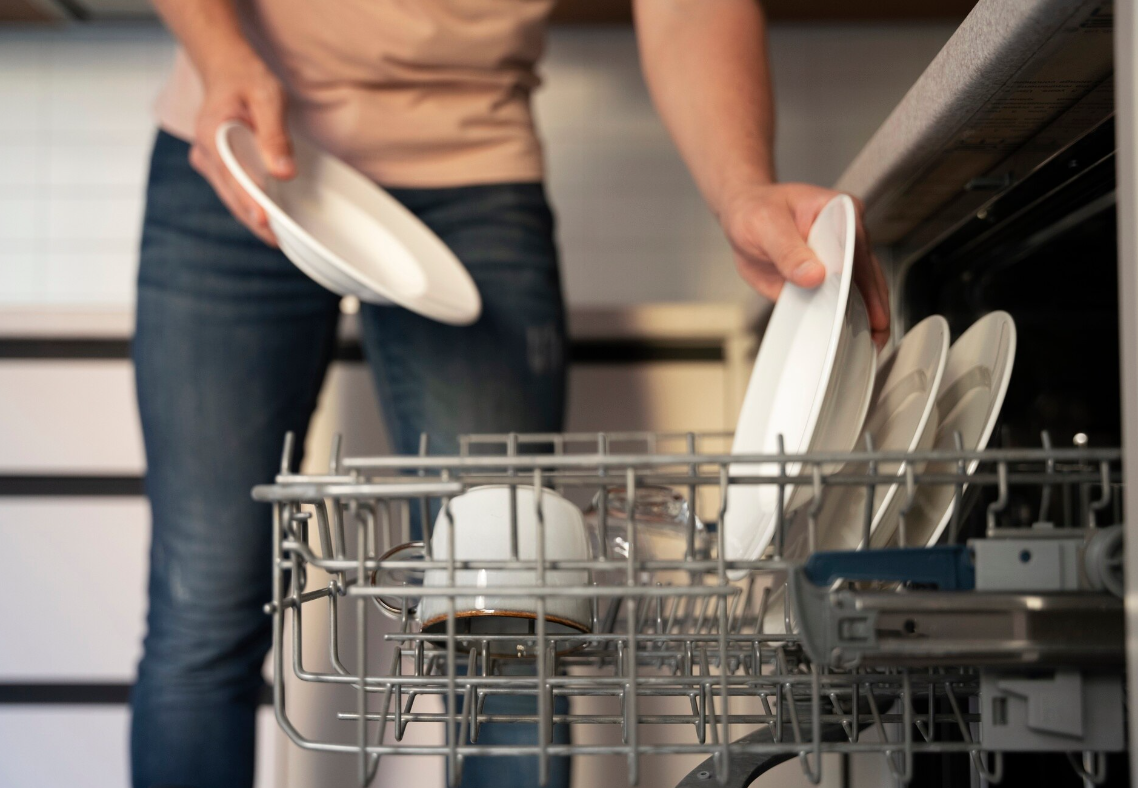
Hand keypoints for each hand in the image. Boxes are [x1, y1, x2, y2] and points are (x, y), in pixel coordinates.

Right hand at [189, 48, 294, 244]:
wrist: (227, 69)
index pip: (231, 176)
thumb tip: (284, 172)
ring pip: (231, 197)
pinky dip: (250, 205)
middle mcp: (205, 153)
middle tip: (280, 242)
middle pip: (230, 194)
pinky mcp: (218, 166)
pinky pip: (233, 191)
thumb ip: (274, 134)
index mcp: (211, 135)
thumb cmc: (248, 79)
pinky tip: (269, 220)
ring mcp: (209, 162)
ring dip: (252, 218)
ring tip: (278, 239)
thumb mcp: (267, 98)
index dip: (248, 201)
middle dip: (254, 220)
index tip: (264, 221)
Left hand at [719, 182, 890, 346]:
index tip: (863, 305)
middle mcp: (847, 232)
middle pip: (867, 271)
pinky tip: (854, 334)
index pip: (856, 248)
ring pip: (861, 286)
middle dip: (874, 303)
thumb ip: (788, 251)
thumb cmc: (756, 211)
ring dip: (867, 314)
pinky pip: (840, 296)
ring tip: (874, 339)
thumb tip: (813, 274)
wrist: (743, 216)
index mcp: (840, 211)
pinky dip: (846, 316)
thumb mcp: (766, 226)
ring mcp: (840, 255)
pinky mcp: (828, 274)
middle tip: (876, 333)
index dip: (860, 277)